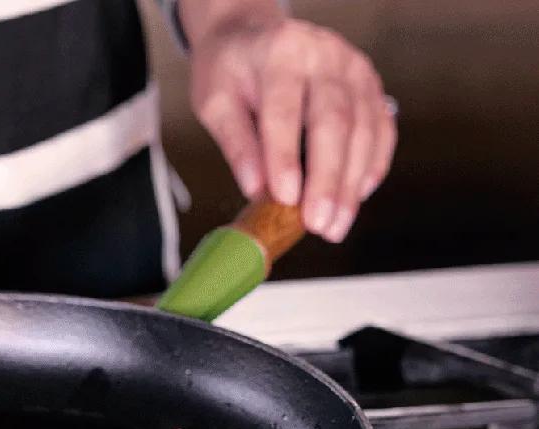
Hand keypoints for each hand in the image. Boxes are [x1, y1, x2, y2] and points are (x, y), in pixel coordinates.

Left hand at [185, 17, 396, 241]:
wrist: (254, 34)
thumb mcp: (215, 101)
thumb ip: (236, 143)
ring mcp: (355, 68)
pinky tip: (357, 198)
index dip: (286, 157)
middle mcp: (325, 55)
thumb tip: (256, 190)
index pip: (285, 111)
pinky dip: (372, 167)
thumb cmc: (231, 71)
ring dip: (352, 184)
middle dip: (328, 179)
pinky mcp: (371, 85)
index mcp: (280, 54)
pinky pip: (381, 130)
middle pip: (334, 121)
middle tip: (319, 225)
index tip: (285, 199)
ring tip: (335, 226)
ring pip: (364, 130)